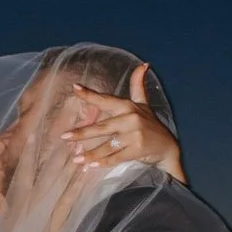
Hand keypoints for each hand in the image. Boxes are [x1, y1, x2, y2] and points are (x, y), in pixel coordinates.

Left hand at [61, 63, 185, 182]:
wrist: (167, 147)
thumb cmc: (151, 125)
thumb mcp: (144, 104)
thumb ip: (138, 86)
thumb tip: (143, 64)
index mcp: (129, 107)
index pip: (106, 100)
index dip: (90, 94)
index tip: (75, 88)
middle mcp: (131, 119)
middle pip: (102, 127)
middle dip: (82, 133)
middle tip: (64, 136)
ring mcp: (135, 135)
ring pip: (107, 146)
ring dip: (90, 154)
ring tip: (75, 159)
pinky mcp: (137, 150)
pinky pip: (115, 158)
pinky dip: (102, 163)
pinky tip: (89, 167)